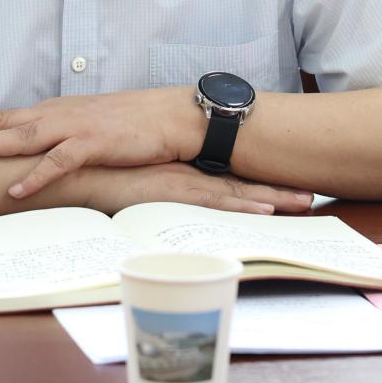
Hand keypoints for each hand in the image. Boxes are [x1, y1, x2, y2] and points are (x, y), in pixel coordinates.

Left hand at [0, 89, 201, 197]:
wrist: (171, 116)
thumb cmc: (133, 124)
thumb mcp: (90, 127)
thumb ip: (63, 137)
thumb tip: (40, 154)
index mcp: (57, 111)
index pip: (7, 116)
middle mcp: (59, 115)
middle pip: (6, 121)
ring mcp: (75, 128)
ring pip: (24, 137)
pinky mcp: (95, 145)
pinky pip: (58, 162)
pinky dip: (35, 175)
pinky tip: (15, 189)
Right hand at [75, 163, 313, 216]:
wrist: (69, 169)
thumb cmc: (93, 181)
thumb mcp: (128, 191)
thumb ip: (146, 198)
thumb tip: (157, 213)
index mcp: (179, 173)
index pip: (226, 180)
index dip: (258, 184)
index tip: (287, 190)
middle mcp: (186, 174)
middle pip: (241, 183)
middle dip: (278, 190)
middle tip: (312, 195)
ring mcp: (181, 182)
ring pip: (236, 191)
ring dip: (272, 196)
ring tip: (305, 201)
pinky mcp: (170, 190)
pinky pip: (213, 201)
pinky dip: (241, 204)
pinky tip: (267, 209)